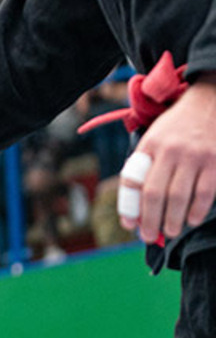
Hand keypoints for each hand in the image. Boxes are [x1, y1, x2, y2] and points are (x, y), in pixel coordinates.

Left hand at [123, 74, 215, 241]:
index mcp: (150, 145)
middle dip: (150, 220)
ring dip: (173, 220)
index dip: (129, 206)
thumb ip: (146, 165)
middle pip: (155, 194)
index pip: (132, 180)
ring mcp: (195, 156)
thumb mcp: (154, 137)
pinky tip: (191, 220)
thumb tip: (138, 204)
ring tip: (169, 231)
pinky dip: (197, 211)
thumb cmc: (177, 126)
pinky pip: (205, 194)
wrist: (210, 102)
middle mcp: (170, 151)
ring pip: (179, 197)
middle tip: (148, 236)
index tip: (129, 224)